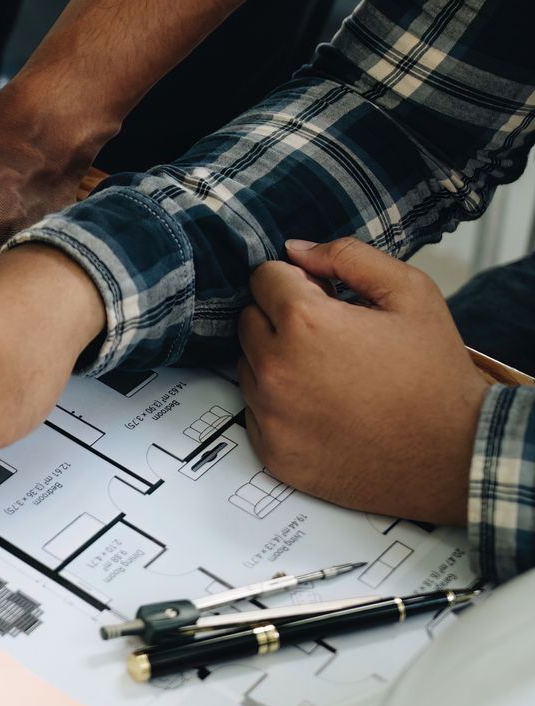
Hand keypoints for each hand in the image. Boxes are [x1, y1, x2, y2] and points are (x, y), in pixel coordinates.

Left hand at [238, 238, 489, 524]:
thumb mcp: (411, 294)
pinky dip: (280, 405)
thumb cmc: (436, 377)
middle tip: (332, 338)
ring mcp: (270, 416)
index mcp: (304, 323)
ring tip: (332, 375)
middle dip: (282, 319)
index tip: (323, 298)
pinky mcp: (273, 452)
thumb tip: (296, 249)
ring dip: (278, 361)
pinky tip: (325, 408)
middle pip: (249, 319)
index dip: (297, 282)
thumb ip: (348, 256)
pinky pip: (255, 411)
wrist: (457, 455)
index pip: (263, 277)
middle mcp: (276, 370)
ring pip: (248, 365)